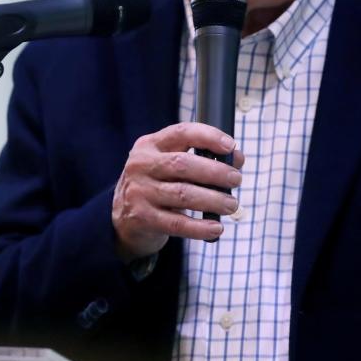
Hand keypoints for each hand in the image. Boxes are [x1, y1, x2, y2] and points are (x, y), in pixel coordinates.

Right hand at [112, 122, 243, 260]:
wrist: (123, 218)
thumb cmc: (157, 185)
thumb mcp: (170, 165)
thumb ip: (199, 157)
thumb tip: (237, 158)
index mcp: (150, 145)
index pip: (181, 133)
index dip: (208, 136)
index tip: (231, 145)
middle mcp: (141, 165)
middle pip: (183, 164)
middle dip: (215, 172)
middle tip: (236, 179)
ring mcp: (139, 192)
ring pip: (182, 194)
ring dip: (213, 200)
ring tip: (232, 204)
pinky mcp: (142, 218)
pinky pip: (177, 224)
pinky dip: (200, 227)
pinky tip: (217, 228)